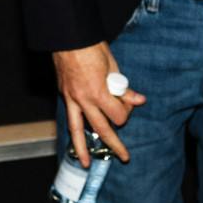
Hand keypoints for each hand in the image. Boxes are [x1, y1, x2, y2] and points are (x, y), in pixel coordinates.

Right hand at [52, 43, 146, 164]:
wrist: (68, 37)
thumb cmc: (92, 48)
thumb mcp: (113, 66)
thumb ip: (124, 87)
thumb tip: (138, 100)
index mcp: (99, 92)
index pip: (118, 115)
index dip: (126, 112)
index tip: (129, 103)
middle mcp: (84, 99)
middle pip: (102, 129)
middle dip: (114, 145)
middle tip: (124, 157)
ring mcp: (72, 99)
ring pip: (78, 131)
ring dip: (83, 149)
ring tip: (86, 164)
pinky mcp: (64, 96)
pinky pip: (70, 119)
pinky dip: (73, 132)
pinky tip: (76, 142)